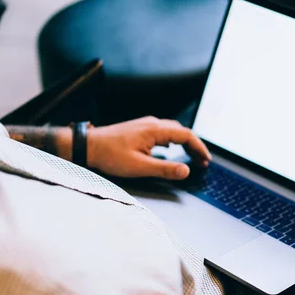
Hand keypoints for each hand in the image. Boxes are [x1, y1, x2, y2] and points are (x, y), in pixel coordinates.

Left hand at [86, 117, 211, 179]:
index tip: (206, 160)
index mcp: (155, 130)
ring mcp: (146, 125)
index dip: (199, 148)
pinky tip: (173, 150)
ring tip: (192, 157)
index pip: (186, 135)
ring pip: (173, 131)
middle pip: (182, 131)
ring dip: (185, 143)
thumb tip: (186, 171)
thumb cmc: (109, 155)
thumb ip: (165, 169)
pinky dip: (174, 141)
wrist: (88, 146)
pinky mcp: (140, 129)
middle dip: (195, 146)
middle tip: (203, 161)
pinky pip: (164, 132)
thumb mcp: (139, 167)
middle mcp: (152, 123)